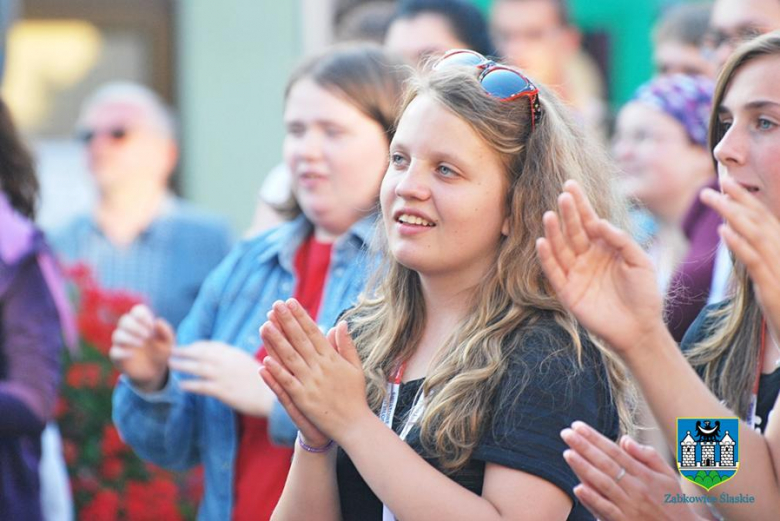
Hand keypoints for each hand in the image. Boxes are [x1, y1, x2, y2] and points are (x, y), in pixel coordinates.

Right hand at [110, 304, 173, 392]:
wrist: (157, 372)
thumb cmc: (162, 353)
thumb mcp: (169, 343)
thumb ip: (166, 331)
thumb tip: (157, 321)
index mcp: (142, 324)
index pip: (137, 311)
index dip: (143, 316)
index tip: (152, 326)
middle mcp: (130, 332)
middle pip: (124, 320)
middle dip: (136, 326)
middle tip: (148, 336)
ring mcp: (122, 344)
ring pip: (117, 335)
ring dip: (130, 337)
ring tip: (142, 343)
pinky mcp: (118, 358)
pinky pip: (114, 352)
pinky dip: (123, 352)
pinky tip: (133, 355)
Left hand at [168, 341, 273, 416]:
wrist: (269, 397)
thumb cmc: (263, 380)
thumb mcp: (248, 362)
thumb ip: (234, 357)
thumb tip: (223, 354)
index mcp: (234, 353)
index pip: (210, 345)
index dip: (196, 345)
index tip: (187, 347)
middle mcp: (227, 362)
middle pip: (200, 354)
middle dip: (185, 351)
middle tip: (171, 351)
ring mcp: (224, 376)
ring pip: (198, 368)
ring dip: (183, 365)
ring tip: (171, 364)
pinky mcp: (223, 391)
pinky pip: (202, 386)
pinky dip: (191, 385)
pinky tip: (182, 385)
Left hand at [259, 299, 370, 442]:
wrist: (354, 425)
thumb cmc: (355, 395)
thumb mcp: (355, 367)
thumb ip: (346, 345)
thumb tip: (341, 323)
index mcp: (332, 358)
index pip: (313, 332)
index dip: (301, 317)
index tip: (290, 302)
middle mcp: (320, 367)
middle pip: (300, 340)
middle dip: (287, 321)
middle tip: (275, 305)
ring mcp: (311, 383)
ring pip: (290, 358)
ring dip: (277, 341)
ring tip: (265, 325)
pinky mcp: (303, 399)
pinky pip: (288, 383)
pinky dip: (277, 372)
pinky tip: (266, 360)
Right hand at [536, 180, 664, 354]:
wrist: (640, 329)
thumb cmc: (644, 294)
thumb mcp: (640, 262)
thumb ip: (622, 240)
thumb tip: (599, 222)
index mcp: (604, 248)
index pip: (589, 221)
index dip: (580, 204)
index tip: (570, 185)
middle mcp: (587, 258)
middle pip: (573, 232)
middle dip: (568, 214)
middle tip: (563, 197)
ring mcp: (576, 274)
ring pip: (561, 249)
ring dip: (554, 233)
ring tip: (549, 216)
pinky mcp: (568, 292)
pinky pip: (554, 272)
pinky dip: (547, 258)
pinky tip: (542, 242)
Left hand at [561, 421, 699, 520]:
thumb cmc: (673, 503)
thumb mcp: (667, 475)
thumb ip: (647, 455)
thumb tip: (624, 439)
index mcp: (644, 474)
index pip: (614, 451)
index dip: (595, 438)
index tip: (577, 426)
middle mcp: (636, 488)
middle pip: (606, 464)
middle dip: (584, 447)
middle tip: (566, 433)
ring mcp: (630, 506)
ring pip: (603, 484)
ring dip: (584, 468)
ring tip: (567, 453)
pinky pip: (606, 510)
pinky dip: (592, 499)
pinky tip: (578, 488)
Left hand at [701, 178, 779, 342]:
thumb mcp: (768, 279)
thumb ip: (756, 257)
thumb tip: (735, 235)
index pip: (765, 220)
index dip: (747, 200)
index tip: (727, 182)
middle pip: (761, 222)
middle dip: (739, 200)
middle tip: (717, 183)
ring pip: (757, 235)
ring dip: (733, 214)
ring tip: (714, 199)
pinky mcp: (773, 288)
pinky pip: (755, 262)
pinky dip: (739, 244)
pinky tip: (723, 231)